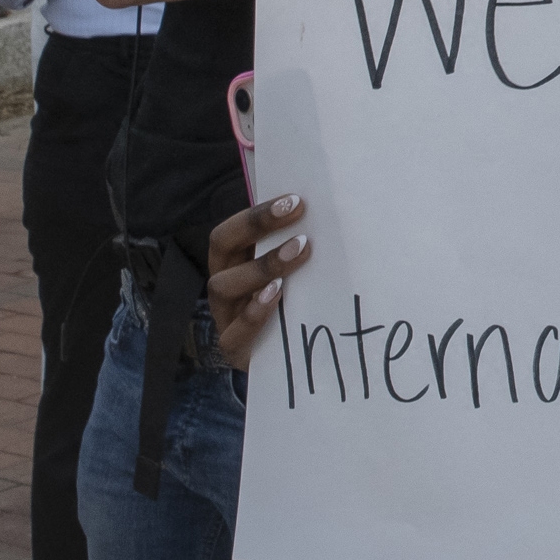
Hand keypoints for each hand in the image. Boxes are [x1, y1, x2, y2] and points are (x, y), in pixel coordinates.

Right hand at [203, 194, 311, 370]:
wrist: (295, 360)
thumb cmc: (299, 304)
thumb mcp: (299, 274)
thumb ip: (304, 247)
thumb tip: (337, 209)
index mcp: (235, 262)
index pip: (231, 231)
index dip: (257, 214)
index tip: (295, 200)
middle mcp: (225, 285)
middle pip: (222, 247)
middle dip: (256, 225)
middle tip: (297, 211)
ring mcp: (226, 317)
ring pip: (223, 285)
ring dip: (262, 265)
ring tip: (298, 252)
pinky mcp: (235, 349)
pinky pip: (234, 333)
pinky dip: (255, 312)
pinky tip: (278, 295)